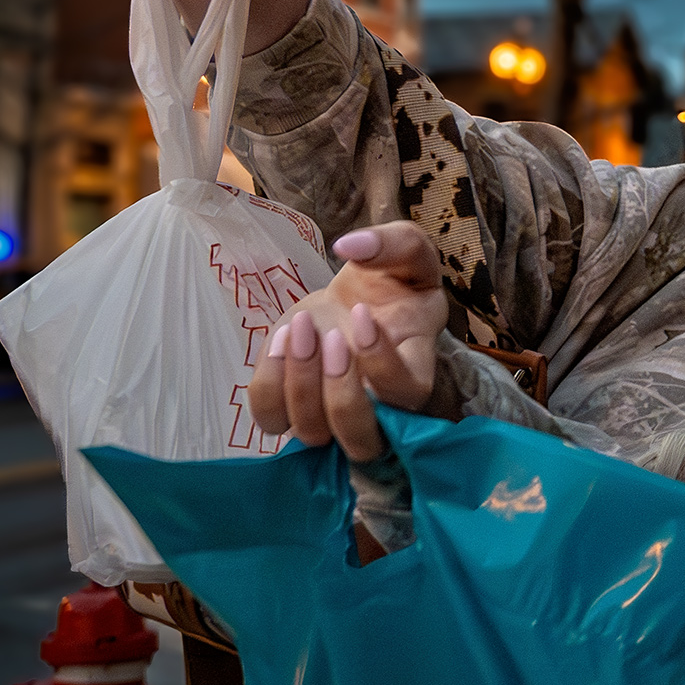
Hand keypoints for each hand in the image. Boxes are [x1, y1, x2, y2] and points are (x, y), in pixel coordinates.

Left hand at [249, 220, 449, 462]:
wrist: (358, 298)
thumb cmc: (392, 281)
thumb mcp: (409, 252)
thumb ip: (394, 242)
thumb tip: (350, 245)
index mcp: (416, 369)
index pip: (408, 396)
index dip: (382, 365)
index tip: (362, 313)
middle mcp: (378, 406)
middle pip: (362, 442)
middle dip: (340, 393)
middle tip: (330, 336)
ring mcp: (331, 413)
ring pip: (313, 434)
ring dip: (301, 382)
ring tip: (301, 326)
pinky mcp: (290, 405)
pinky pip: (271, 418)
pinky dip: (269, 383)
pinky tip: (282, 338)